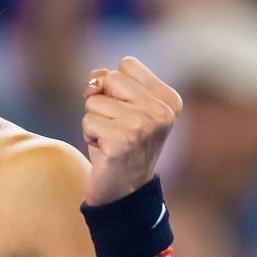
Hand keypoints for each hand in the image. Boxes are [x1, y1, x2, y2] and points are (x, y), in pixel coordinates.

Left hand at [81, 57, 181, 205]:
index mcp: (169, 99)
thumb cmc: (119, 144)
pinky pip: (87, 121)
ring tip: (110, 141)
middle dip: (103, 103)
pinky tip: (105, 151)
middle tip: (115, 128)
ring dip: (94, 122)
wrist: (124, 192)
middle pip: (110, 78)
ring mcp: (144, 126)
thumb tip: (92, 83)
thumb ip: (107, 82)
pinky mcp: (123, 140)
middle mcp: (162, 111)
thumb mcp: (120, 107)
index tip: (125, 112)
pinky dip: (89, 136)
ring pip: (95, 101)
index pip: (127, 64)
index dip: (115, 87)